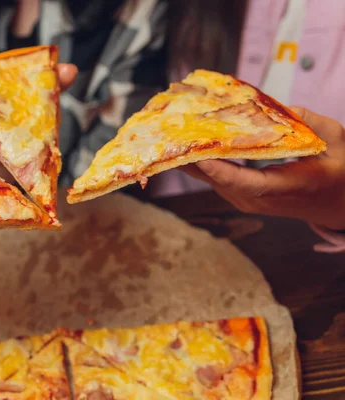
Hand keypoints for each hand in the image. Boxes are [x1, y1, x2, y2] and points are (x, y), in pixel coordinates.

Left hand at [182, 107, 344, 229]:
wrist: (339, 205)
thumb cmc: (341, 171)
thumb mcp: (337, 142)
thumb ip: (309, 122)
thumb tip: (276, 107)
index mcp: (289, 186)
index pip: (247, 183)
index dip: (218, 170)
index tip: (197, 154)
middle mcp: (261, 200)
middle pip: (218, 180)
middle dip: (192, 155)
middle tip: (172, 129)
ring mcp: (247, 201)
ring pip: (211, 180)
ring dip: (191, 156)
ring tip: (173, 130)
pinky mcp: (240, 197)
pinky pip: (214, 178)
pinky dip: (200, 160)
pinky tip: (187, 141)